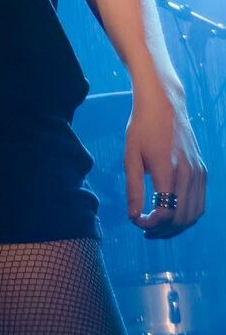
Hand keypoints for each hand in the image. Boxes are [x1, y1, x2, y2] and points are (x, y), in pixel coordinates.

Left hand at [124, 83, 206, 236]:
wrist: (165, 104)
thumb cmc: (142, 128)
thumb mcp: (131, 156)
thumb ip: (133, 188)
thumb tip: (134, 216)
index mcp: (168, 170)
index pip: (166, 212)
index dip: (151, 224)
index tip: (136, 222)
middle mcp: (189, 174)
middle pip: (182, 218)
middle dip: (163, 230)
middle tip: (145, 230)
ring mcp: (199, 173)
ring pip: (194, 214)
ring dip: (177, 226)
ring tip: (157, 227)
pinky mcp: (202, 171)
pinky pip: (200, 203)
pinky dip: (187, 214)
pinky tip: (170, 214)